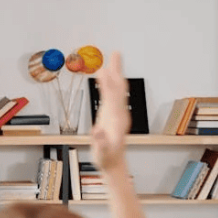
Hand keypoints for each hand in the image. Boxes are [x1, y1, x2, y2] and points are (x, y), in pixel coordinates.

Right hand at [90, 52, 130, 173]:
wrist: (114, 164)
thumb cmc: (107, 159)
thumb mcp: (102, 152)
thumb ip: (101, 141)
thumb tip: (98, 130)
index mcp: (116, 119)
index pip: (112, 96)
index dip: (107, 82)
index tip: (102, 69)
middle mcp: (120, 112)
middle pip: (118, 87)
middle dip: (117, 70)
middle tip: (116, 52)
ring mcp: (117, 113)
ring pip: (117, 89)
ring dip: (115, 74)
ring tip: (112, 59)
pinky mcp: (113, 115)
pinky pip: (112, 95)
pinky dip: (109, 84)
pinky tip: (105, 78)